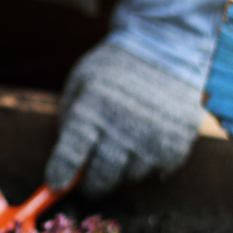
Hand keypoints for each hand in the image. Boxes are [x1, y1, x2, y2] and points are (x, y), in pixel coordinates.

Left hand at [45, 41, 203, 196]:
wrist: (166, 48)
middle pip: (101, 176)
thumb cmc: (113, 69)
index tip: (57, 184)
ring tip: (124, 142)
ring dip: (122, 168)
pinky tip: (145, 138)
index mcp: (92, 109)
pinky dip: (147, 161)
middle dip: (91, 183)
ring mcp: (152, 138)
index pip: (70, 155)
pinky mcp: (175, 144)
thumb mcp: (80, 83)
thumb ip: (70, 122)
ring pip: (129, 176)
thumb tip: (66, 164)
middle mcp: (122, 127)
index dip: (60, 174)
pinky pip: (155, 170)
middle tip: (89, 180)